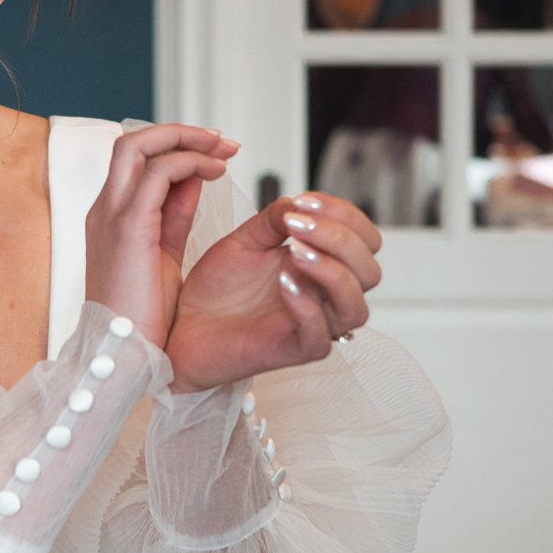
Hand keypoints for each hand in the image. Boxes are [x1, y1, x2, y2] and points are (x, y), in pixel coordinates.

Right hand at [84, 123, 238, 345]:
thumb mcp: (163, 255)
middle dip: (180, 133)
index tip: (216, 153)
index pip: (139, 162)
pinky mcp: (127, 227)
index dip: (178, 149)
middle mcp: (105, 208)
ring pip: (139, 147)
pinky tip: (214, 173)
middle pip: (132, 142)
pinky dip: (188, 164)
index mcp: (111, 216)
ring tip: (223, 151)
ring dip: (187, 141)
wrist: (122, 354)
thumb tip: (195, 180)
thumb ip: (174, 215)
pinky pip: (157, 175)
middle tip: (221, 141)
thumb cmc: (141, 316)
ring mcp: (112, 215)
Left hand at [162, 191, 380, 390]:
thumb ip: (274, 218)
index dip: (345, 216)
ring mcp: (314, 325)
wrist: (183, 326)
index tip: (306, 201)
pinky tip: (283, 283)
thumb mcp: (245, 240)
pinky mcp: (295, 351)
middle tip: (299, 224)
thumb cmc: (216, 289)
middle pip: (370, 271)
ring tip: (296, 251)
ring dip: (332, 272)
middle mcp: (324, 295)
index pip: (364, 240)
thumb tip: (299, 204)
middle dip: (340, 239)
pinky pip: (319, 335)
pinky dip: (306, 305)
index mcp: (321, 265)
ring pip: (356, 306)